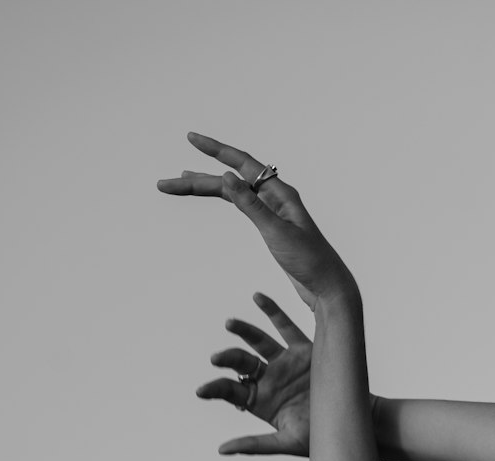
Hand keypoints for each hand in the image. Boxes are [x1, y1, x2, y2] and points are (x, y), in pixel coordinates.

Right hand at [157, 132, 357, 311]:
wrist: (328, 288)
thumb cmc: (310, 262)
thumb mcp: (277, 233)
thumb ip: (251, 205)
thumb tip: (227, 176)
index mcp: (279, 193)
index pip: (242, 163)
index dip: (215, 150)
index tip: (192, 139)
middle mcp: (275, 197)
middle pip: (230, 181)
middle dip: (198, 181)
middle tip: (167, 183)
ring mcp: (273, 211)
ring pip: (233, 193)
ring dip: (207, 188)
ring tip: (180, 183)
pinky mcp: (271, 227)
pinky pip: (242, 205)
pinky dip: (225, 198)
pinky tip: (216, 193)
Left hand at [197, 292, 313, 455]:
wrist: (352, 422)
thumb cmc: (320, 437)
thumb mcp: (286, 443)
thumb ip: (254, 445)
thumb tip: (221, 450)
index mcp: (261, 401)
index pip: (231, 390)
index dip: (215, 389)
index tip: (201, 391)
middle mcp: (270, 379)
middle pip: (241, 363)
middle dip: (228, 358)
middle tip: (216, 358)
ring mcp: (286, 362)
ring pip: (259, 341)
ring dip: (243, 331)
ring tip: (229, 323)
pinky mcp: (304, 349)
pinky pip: (286, 326)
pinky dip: (272, 311)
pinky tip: (257, 297)